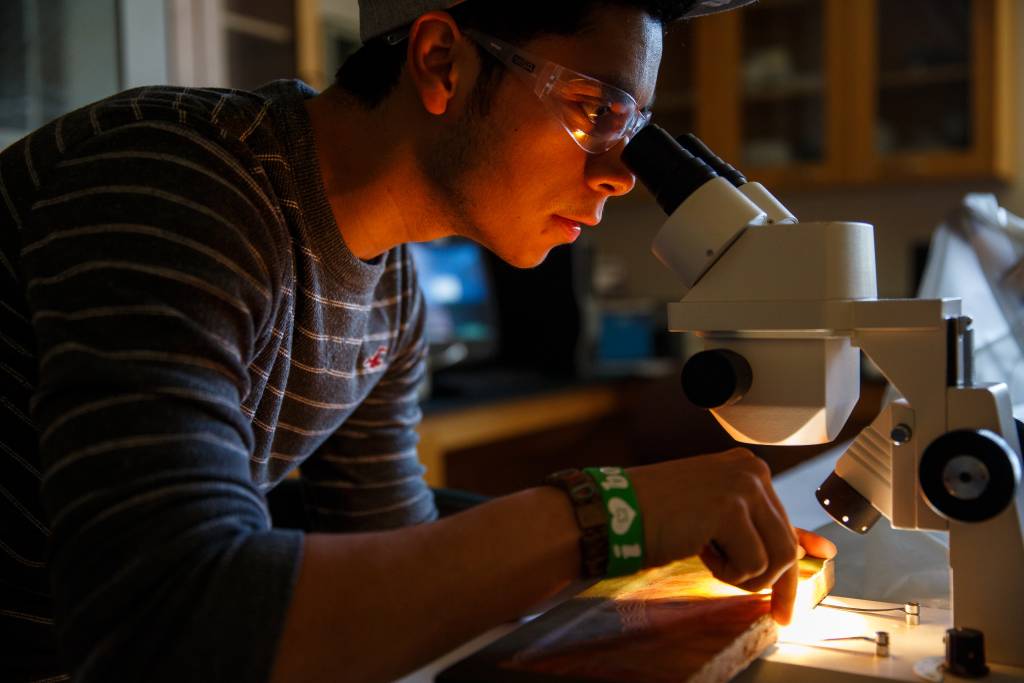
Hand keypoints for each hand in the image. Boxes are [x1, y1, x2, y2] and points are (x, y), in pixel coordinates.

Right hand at [627, 449, 834, 623]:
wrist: (615, 511)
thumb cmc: (656, 515)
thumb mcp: (714, 514)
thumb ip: (757, 527)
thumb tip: (809, 550)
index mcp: (748, 467)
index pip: (784, 518)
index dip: (800, 549)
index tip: (824, 559)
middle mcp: (751, 470)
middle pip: (786, 542)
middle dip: (773, 580)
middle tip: (772, 610)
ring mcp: (742, 486)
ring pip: (778, 556)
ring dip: (746, 575)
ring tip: (712, 562)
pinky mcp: (730, 508)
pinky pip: (754, 563)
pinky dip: (728, 572)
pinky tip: (699, 551)